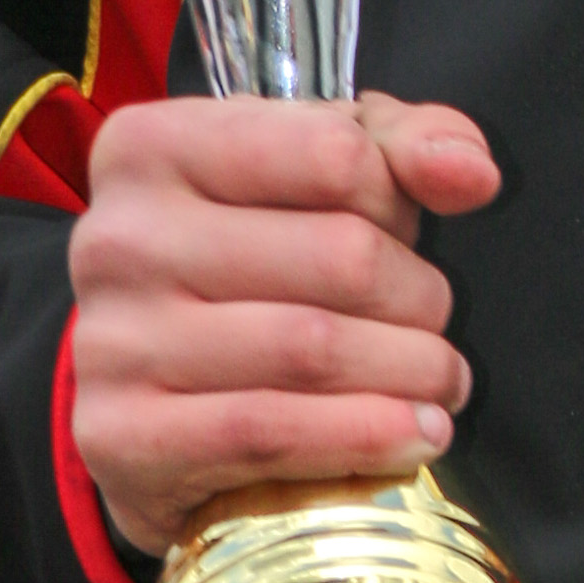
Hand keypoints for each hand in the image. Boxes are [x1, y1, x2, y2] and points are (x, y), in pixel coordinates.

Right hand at [67, 91, 500, 556]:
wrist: (144, 390)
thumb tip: (472, 173)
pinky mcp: (121, 439)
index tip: (407, 230)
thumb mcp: (316, 167)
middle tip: (434, 323)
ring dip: (409, 372)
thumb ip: (403, 143)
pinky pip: (269, 433)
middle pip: (338, 255)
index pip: (335, 153)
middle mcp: (118, 237)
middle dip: (418, 296)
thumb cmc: (246, 255)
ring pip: (312, 350)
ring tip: (441, 382)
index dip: (397, 197)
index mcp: (155, 144)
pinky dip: (361, 437)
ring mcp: (111, 341)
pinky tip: (410, 437)